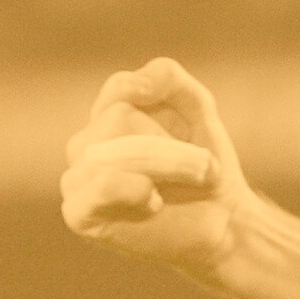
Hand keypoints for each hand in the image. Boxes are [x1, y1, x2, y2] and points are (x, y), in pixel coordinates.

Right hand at [60, 57, 255, 274]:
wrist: (221, 219)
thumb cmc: (206, 162)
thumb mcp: (198, 108)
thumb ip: (168, 78)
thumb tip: (137, 85)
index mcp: (110, 115)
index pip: (119, 88)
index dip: (150, 94)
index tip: (189, 119)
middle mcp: (87, 143)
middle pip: (117, 118)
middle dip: (170, 144)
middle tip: (200, 167)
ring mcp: (78, 178)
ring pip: (108, 152)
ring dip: (165, 167)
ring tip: (188, 184)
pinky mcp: (80, 213)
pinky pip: (95, 187)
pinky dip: (132, 189)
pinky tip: (154, 202)